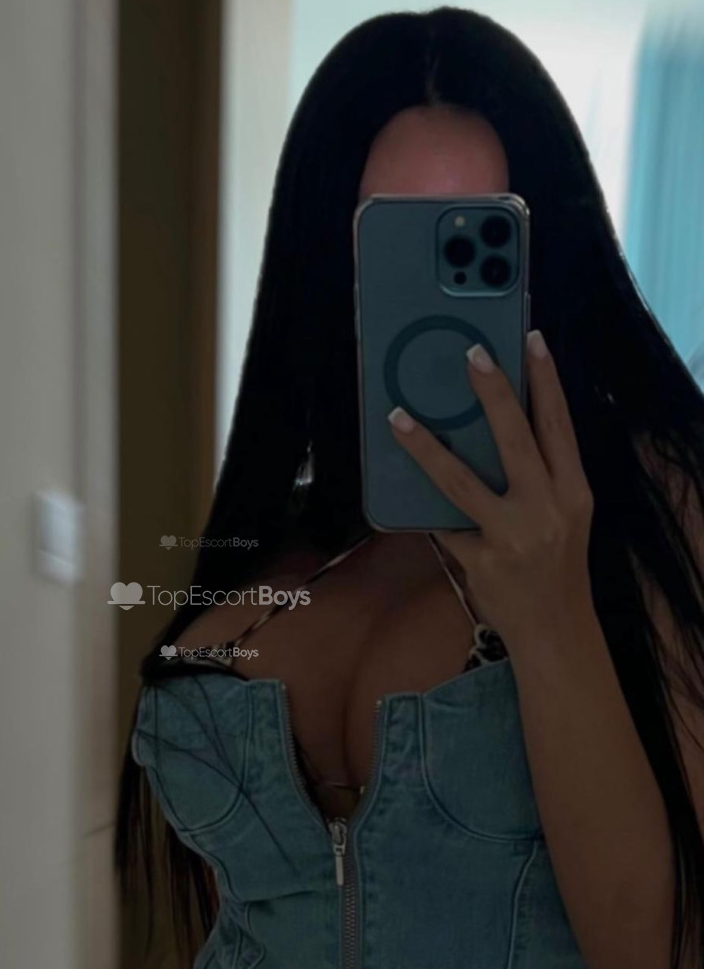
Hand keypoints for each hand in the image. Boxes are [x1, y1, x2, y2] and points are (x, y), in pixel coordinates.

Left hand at [385, 329, 594, 651]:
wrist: (555, 627)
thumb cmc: (556, 563)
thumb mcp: (565, 515)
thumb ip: (540, 476)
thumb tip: (493, 428)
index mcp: (572, 491)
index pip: (559, 426)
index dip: (547, 382)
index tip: (531, 341)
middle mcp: (547, 508)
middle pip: (517, 441)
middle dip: (493, 395)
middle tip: (471, 355)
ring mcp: (512, 536)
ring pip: (462, 481)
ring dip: (426, 447)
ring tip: (398, 417)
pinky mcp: (482, 561)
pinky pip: (444, 524)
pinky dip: (422, 507)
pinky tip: (396, 485)